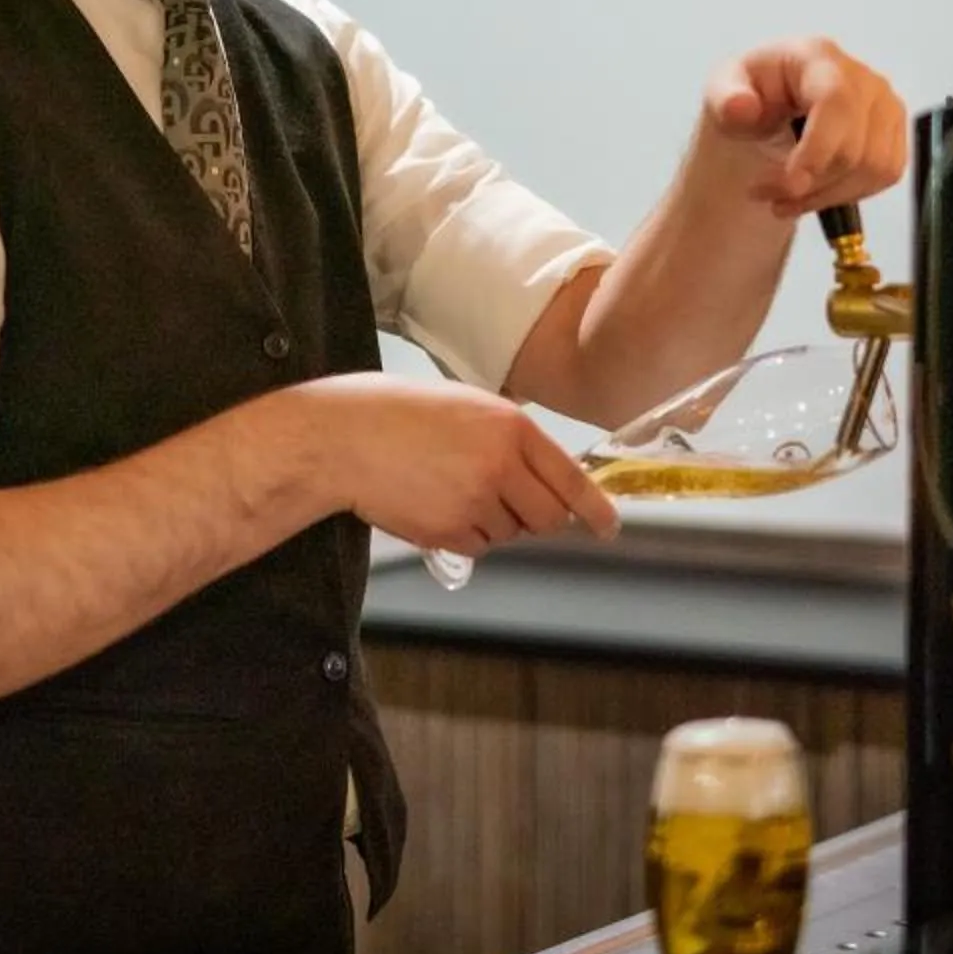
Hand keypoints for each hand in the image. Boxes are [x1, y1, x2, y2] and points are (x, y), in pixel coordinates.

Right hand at [309, 373, 619, 557]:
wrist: (342, 437)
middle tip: (506, 500)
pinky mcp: (448, 531)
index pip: (571, 479)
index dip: (595, 509)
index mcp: (511, 428)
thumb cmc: (399, 414)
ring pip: (510, 533)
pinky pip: (477, 546)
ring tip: (449, 487)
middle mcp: (501, 466)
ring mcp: (475, 502)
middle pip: (548, 518)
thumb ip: (510, 440)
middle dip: (537, 517)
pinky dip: (463, 534)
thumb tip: (542, 477)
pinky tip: (433, 504)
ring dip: (492, 521)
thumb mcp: (466, 407)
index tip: (609, 527)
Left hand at [701, 37, 906, 220]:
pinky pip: (885, 176)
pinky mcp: (893, 133)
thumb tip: (741, 108)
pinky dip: (847, 195)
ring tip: (786, 198)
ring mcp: (884, 104)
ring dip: (826, 195)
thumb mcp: (721, 93)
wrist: (766, 114)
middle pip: (857, 145)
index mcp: (817, 57)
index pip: (836, 103)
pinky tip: (814, 193)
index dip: (818, 150)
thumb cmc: (748, 96)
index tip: (790, 185)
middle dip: (812, 183)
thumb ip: (725, 98)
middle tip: (769, 194)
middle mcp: (861, 76)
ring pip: (874, 168)